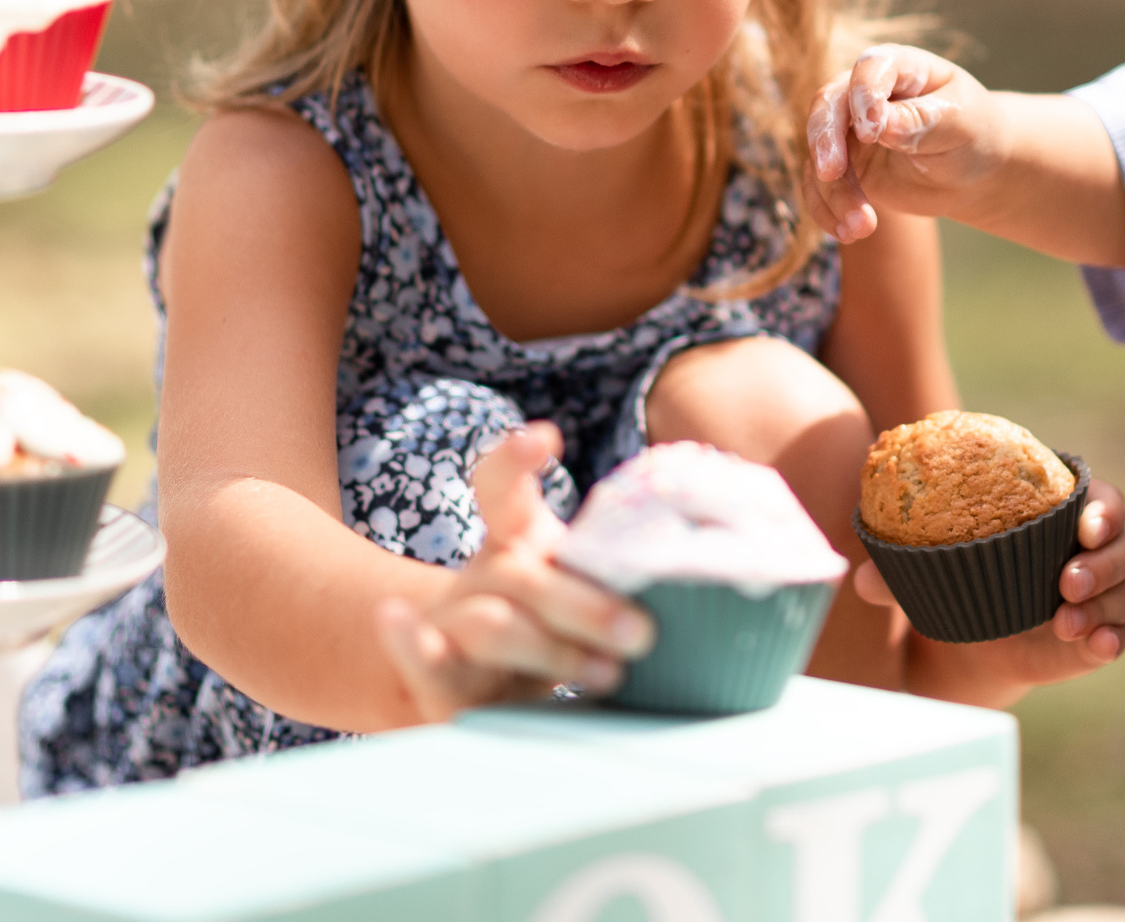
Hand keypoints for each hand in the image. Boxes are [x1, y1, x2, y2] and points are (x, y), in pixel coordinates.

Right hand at [373, 423, 653, 722]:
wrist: (465, 687)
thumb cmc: (548, 629)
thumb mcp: (581, 591)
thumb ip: (626, 573)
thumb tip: (725, 557)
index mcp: (517, 545)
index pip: (503, 488)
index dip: (514, 461)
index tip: (543, 438)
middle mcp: (483, 577)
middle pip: (521, 575)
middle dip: (582, 604)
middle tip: (641, 632)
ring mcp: (454, 625)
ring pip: (491, 624)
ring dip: (549, 648)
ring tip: (607, 671)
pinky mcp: (438, 680)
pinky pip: (424, 661)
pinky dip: (411, 643)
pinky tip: (399, 621)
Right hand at [805, 46, 1007, 242]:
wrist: (971, 171)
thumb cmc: (973, 135)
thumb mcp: (960, 124)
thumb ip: (923, 120)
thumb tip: (881, 126)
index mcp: (900, 67)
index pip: (870, 69)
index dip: (864, 95)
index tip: (872, 131)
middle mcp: (864, 93)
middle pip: (828, 105)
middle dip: (826, 140)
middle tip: (831, 172)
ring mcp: (849, 130)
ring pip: (820, 152)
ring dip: (832, 190)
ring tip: (861, 226)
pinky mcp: (844, 167)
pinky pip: (820, 186)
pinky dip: (827, 210)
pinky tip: (849, 232)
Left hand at [858, 476, 1124, 699]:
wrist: (968, 633)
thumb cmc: (957, 578)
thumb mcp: (929, 570)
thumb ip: (899, 570)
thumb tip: (859, 578)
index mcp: (1059, 510)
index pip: (1102, 497)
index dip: (1103, 508)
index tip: (1082, 525)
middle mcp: (1090, 547)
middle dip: (1104, 561)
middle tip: (1065, 582)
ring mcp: (1101, 591)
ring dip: (1107, 602)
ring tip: (1064, 622)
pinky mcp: (1100, 632)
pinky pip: (1122, 633)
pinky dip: (1113, 637)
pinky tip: (1094, 644)